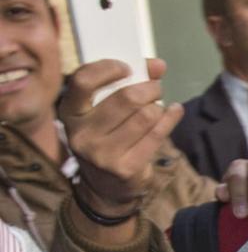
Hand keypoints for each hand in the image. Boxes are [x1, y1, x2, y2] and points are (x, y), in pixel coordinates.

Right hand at [60, 59, 182, 216]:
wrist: (106, 185)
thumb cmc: (108, 135)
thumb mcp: (104, 110)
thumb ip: (126, 83)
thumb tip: (158, 65)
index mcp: (70, 113)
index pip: (82, 81)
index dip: (108, 68)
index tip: (128, 68)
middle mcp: (81, 134)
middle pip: (126, 98)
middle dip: (150, 88)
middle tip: (156, 89)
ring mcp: (102, 154)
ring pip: (146, 115)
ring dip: (159, 106)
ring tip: (158, 107)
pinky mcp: (125, 167)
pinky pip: (158, 133)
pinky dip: (171, 117)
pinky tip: (174, 111)